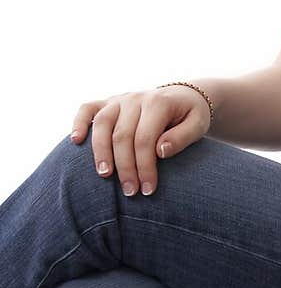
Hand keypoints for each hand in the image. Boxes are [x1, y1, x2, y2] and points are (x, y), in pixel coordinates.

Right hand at [69, 87, 211, 195]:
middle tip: (130, 192)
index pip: (145, 138)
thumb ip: (182, 137)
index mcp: (158, 103)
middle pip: (122, 135)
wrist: (184, 95)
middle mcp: (136, 98)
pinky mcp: (108, 102)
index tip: (148, 189)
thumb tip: (161, 151)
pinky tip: (75, 141)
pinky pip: (88, 109)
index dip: (145, 166)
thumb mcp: (198, 125)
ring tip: (104, 175)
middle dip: (125, 167)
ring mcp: (120, 99)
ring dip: (100, 151)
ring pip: (102, 124)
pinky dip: (79, 122)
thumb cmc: (190, 115)